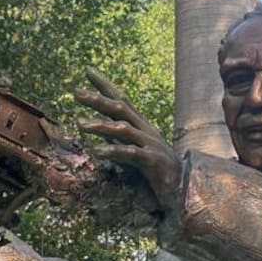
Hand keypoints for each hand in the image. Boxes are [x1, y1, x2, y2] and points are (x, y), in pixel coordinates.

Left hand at [75, 66, 180, 217]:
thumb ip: (119, 139)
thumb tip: (98, 129)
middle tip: (76, 92)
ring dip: (102, 125)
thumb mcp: (136, 152)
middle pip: (121, 109)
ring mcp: (150, 145)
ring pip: (124, 129)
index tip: (88, 70)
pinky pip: (131, 154)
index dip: (106, 85)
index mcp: (141, 127)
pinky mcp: (153, 161)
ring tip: (81, 125)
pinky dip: (114, 151)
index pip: (122, 101)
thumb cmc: (159, 172)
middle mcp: (146, 131)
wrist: (185, 190)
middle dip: (99, 99)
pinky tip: (98, 152)